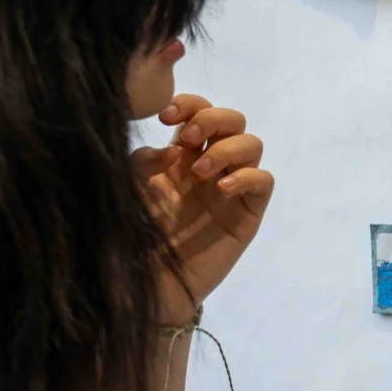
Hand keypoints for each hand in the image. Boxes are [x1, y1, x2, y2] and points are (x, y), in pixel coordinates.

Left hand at [133, 95, 273, 318]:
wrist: (148, 286)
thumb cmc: (134, 240)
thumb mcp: (128, 193)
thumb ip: (142, 163)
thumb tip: (162, 148)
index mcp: (180, 156)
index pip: (196, 113)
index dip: (188, 105)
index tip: (165, 116)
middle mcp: (209, 166)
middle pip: (231, 120)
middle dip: (212, 119)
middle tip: (187, 139)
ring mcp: (231, 188)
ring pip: (252, 144)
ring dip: (227, 149)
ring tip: (200, 173)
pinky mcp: (248, 213)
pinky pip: (263, 181)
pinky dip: (246, 177)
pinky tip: (221, 189)